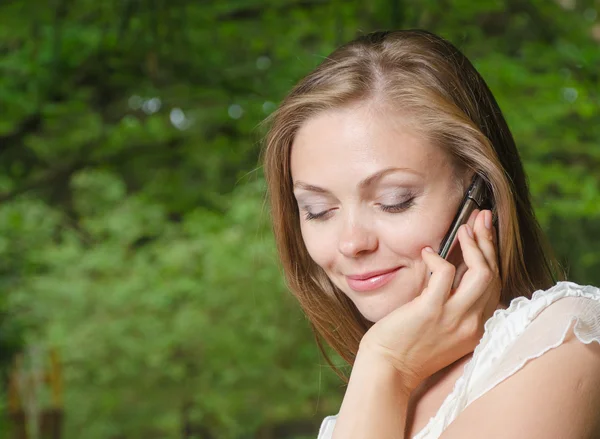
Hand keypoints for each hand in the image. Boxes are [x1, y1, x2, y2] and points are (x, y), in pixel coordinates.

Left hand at [359, 209, 500, 393]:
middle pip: (493, 274)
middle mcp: (474, 324)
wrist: (389, 369)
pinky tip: (427, 253)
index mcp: (479, 328)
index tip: (486, 232)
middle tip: (480, 218)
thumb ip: (456, 304)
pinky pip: (445, 274)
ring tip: (462, 229)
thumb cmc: (410, 346)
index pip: (495, 284)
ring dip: (474, 246)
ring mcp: (455, 318)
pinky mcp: (431, 311)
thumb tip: (457, 268)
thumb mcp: (445, 328)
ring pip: (482, 273)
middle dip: (488, 241)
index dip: (493, 254)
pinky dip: (437, 258)